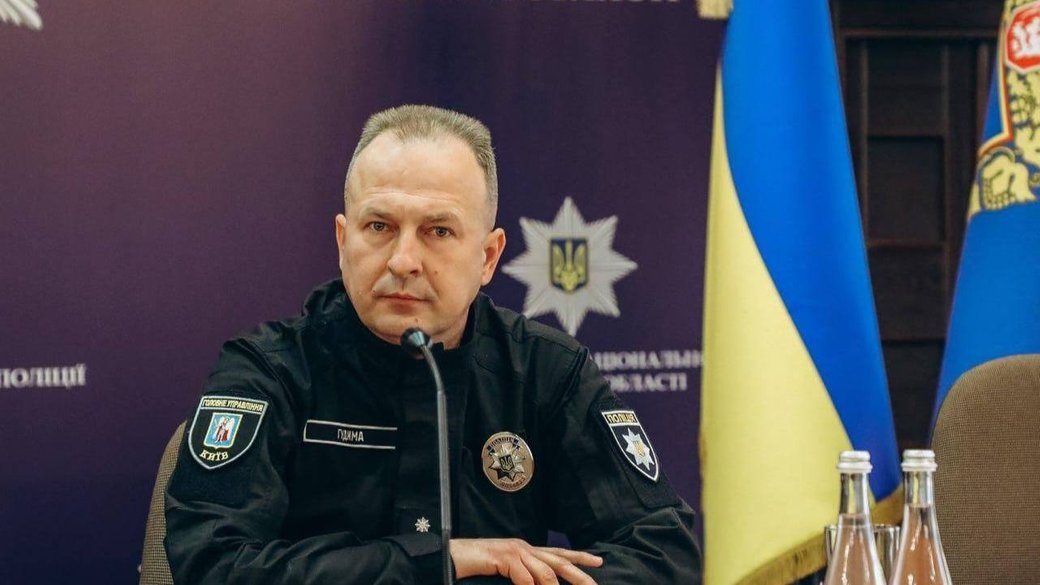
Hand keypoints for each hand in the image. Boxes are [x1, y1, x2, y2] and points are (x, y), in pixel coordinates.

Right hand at [449, 538, 602, 584]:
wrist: (452, 555)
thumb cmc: (477, 565)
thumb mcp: (506, 571)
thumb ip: (524, 575)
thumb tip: (540, 584)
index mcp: (526, 549)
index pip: (558, 552)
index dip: (579, 557)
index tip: (598, 562)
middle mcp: (524, 547)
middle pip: (559, 562)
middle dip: (579, 575)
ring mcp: (514, 551)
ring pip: (545, 572)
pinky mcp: (503, 557)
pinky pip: (524, 577)